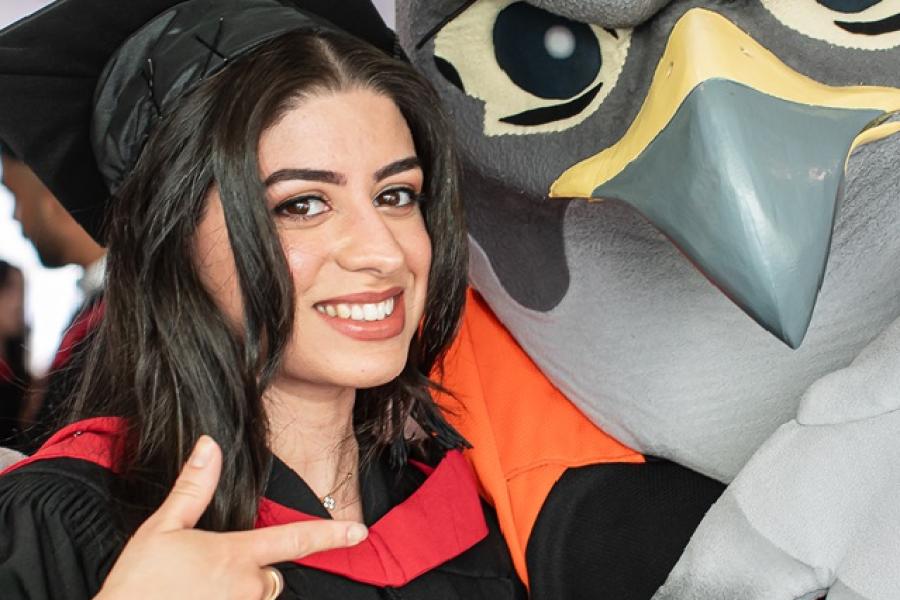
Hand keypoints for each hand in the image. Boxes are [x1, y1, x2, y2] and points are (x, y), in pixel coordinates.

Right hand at [96, 436, 367, 598]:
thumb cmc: (136, 584)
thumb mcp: (161, 529)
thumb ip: (192, 489)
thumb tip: (210, 445)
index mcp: (235, 555)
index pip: (294, 539)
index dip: (331, 534)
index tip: (359, 531)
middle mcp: (247, 588)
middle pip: (271, 575)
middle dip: (251, 571)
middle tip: (205, 574)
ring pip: (257, 599)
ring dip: (238, 594)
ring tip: (195, 592)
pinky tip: (200, 599)